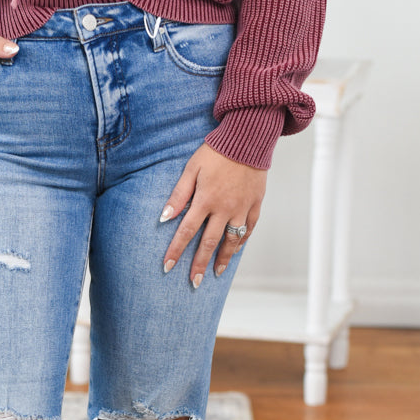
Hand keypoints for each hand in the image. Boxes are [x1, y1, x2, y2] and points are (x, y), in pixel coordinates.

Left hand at [159, 143, 266, 286]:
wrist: (248, 137)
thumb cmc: (216, 151)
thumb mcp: (191, 169)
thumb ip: (178, 194)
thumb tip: (164, 217)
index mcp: (206, 200)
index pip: (186, 232)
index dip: (176, 251)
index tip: (167, 267)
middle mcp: (225, 209)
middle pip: (209, 243)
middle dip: (199, 264)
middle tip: (194, 282)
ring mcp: (242, 208)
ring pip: (232, 241)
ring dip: (223, 259)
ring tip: (215, 272)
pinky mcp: (256, 204)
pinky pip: (249, 229)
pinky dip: (242, 241)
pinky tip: (235, 250)